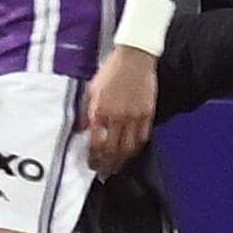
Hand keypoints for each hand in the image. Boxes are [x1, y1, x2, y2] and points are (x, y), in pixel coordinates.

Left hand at [84, 46, 158, 175]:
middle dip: (108, 164)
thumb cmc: (109, 72)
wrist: (134, 59)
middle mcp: (117, 116)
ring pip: (129, 147)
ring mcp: (134, 116)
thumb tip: (84, 130)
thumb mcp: (91, 90)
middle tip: (104, 173)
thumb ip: (88, 112)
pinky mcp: (148, 113)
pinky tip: (132, 153)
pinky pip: (143, 136)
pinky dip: (137, 147)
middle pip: (113, 149)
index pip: (96, 143)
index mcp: (100, 110)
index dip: (94, 157)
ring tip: (117, 168)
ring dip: (123, 161)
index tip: (91, 164)